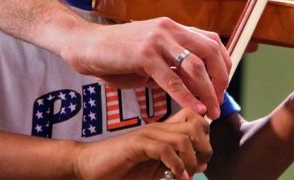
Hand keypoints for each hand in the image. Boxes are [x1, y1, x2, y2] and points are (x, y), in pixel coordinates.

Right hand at [62, 18, 230, 118]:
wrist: (85, 45)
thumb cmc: (118, 54)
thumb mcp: (152, 58)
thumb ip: (174, 67)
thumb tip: (198, 86)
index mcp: (174, 27)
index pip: (212, 41)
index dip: (223, 65)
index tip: (222, 87)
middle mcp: (169, 28)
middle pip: (210, 52)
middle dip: (220, 79)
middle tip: (219, 101)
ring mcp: (157, 40)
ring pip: (195, 66)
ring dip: (208, 92)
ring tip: (211, 111)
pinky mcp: (143, 54)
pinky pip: (171, 79)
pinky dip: (187, 96)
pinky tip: (194, 109)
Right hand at [75, 108, 211, 179]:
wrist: (87, 167)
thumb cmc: (121, 169)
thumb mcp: (156, 168)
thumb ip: (177, 164)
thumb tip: (203, 163)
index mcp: (164, 130)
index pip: (196, 119)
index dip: (206, 137)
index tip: (202, 159)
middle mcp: (159, 128)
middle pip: (196, 124)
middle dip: (205, 147)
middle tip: (199, 166)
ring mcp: (148, 134)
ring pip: (184, 137)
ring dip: (191, 160)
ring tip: (186, 176)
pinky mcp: (137, 144)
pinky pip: (166, 149)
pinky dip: (176, 166)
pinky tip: (177, 177)